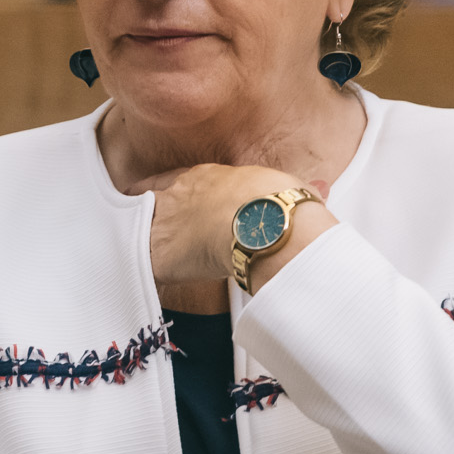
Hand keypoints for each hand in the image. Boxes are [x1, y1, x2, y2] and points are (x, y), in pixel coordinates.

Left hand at [132, 163, 335, 291]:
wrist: (264, 224)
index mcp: (206, 176)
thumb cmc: (279, 203)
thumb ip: (296, 191)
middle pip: (147, 197)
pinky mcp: (160, 254)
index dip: (172, 189)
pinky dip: (138, 268)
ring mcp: (165, 222)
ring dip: (137, 238)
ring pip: (136, 227)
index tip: (169, 196)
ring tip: (134, 251)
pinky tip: (139, 277)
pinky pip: (138, 260)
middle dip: (143, 209)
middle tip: (137, 219)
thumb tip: (319, 190)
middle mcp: (178, 194)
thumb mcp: (289, 189)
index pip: (178, 179)